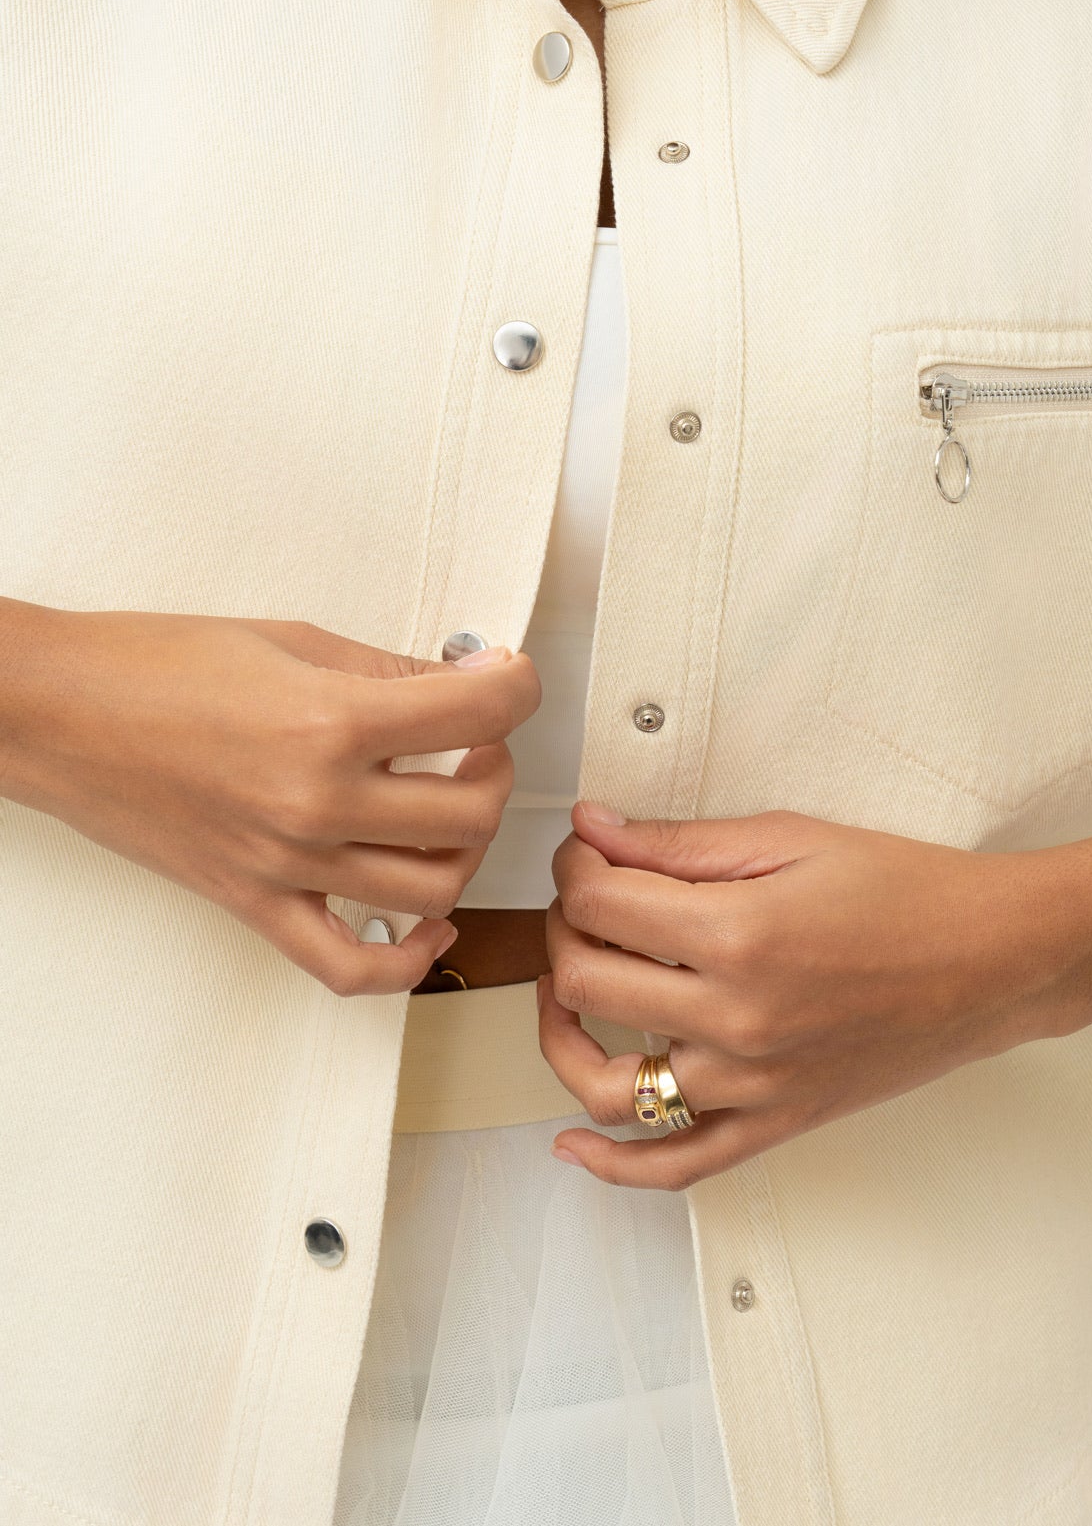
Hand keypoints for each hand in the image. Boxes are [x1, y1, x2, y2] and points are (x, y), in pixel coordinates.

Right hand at [0, 601, 539, 993]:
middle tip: (477, 738)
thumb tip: (464, 681)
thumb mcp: (291, 639)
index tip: (510, 680)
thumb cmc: (154, 665)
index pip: (481, 714)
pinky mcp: (255, 904)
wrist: (58, 712)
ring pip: (434, 889)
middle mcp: (317, 803)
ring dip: (465, 848)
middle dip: (497, 767)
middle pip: (473, 812)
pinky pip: (350, 967)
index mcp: (332, 722)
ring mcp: (288, 865)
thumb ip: (387, 670)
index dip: (518, 688)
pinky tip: (429, 925)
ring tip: (449, 807)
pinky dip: (408, 960)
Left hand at [537, 802, 1089, 1188]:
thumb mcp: (791, 838)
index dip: (576, 865)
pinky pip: (676, 1166)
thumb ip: (681, 841)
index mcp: (738, 934)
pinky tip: (573, 1144)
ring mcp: (753, 1084)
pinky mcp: (775, 1123)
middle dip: (567, 926)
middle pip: (589, 981)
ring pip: (609, 1085)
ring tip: (566, 989)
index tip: (588, 850)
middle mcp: (737, 1018)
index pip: (601, 903)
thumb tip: (596, 829)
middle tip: (589, 898)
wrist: (996, 960)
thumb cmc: (909, 891)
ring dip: (562, 1032)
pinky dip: (612, 1166)